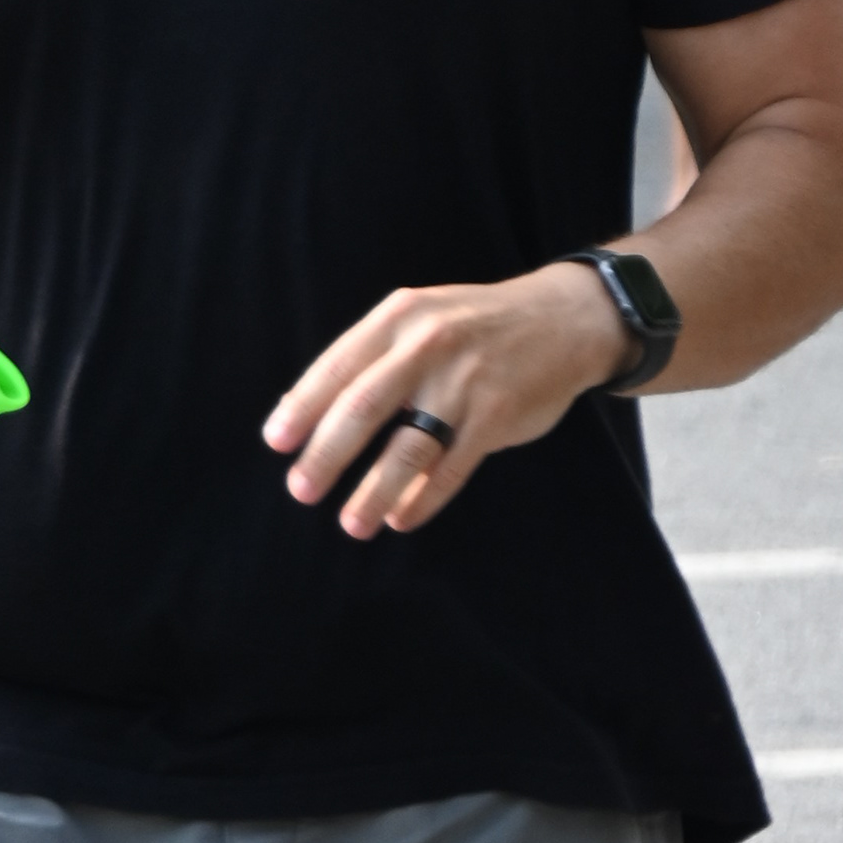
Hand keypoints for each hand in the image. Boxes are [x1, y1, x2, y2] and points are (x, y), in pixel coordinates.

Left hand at [264, 263, 625, 540]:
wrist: (565, 319)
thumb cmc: (470, 327)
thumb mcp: (416, 319)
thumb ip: (363, 359)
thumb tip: (293, 410)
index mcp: (398, 318)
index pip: (336, 368)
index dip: (303, 409)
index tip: (277, 444)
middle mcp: (427, 346)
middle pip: (362, 408)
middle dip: (326, 455)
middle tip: (301, 490)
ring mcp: (464, 382)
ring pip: (407, 448)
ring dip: (373, 493)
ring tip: (352, 524)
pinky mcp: (497, 415)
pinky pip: (451, 467)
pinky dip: (423, 498)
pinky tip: (401, 518)